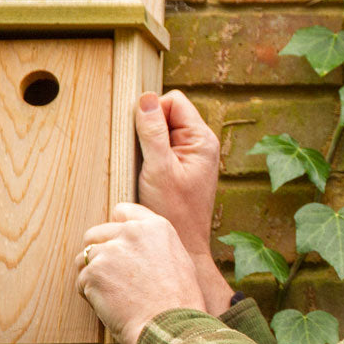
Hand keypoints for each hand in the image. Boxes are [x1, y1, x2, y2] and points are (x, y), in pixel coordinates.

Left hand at [78, 203, 204, 343]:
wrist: (171, 327)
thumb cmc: (180, 302)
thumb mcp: (179, 261)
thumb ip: (154, 245)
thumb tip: (135, 246)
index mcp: (156, 226)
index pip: (122, 211)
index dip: (116, 231)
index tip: (118, 247)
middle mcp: (131, 232)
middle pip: (95, 234)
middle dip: (98, 253)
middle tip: (112, 278)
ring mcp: (110, 251)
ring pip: (84, 259)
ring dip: (93, 276)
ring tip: (114, 297)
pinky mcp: (94, 273)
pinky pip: (81, 281)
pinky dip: (90, 296)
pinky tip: (110, 306)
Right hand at [135, 91, 234, 315]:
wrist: (184, 246)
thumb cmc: (174, 212)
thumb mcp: (158, 169)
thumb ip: (152, 132)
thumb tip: (146, 98)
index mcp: (201, 140)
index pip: (173, 102)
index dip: (152, 112)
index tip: (141, 137)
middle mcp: (200, 144)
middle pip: (168, 114)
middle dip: (149, 128)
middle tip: (143, 156)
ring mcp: (192, 156)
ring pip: (163, 131)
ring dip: (148, 143)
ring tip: (145, 167)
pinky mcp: (182, 168)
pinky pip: (162, 148)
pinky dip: (150, 155)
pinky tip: (147, 174)